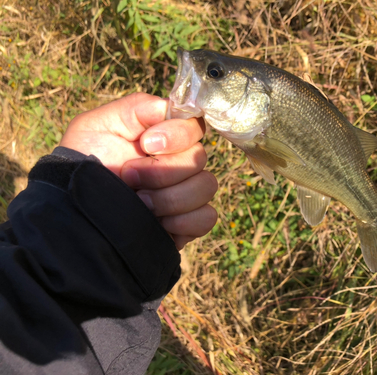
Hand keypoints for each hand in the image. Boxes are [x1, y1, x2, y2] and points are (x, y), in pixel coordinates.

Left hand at [60, 93, 217, 248]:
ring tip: (140, 202)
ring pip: (206, 186)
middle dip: (162, 171)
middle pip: (199, 158)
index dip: (178, 134)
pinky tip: (159, 223)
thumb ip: (136, 107)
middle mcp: (179, 163)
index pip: (195, 126)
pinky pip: (206, 217)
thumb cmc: (84, 165)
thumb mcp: (97, 125)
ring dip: (170, 197)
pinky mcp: (187, 223)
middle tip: (129, 177)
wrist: (75, 210)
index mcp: (164, 138)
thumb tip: (174, 108)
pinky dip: (185, 221)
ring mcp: (186, 194)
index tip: (146, 144)